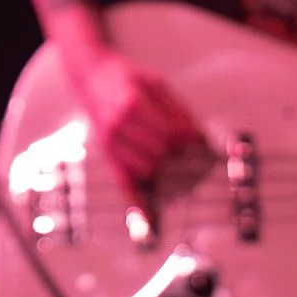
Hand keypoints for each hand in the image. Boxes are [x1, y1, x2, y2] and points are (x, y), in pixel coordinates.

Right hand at [76, 44, 207, 194]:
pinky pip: (123, 183)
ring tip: (184, 173)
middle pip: (159, 154)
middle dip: (181, 160)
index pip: (169, 133)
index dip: (190, 142)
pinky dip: (138, 203)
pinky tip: (151, 219)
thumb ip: (176, 109)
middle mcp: (117, 125)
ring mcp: (110, 143)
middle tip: (199, 160)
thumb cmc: (127, 78)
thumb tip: (199, 137)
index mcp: (131, 103)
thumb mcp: (154, 82)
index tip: (205, 145)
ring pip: (145, 171)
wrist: (91, 77)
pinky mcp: (107, 155)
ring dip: (167, 175)